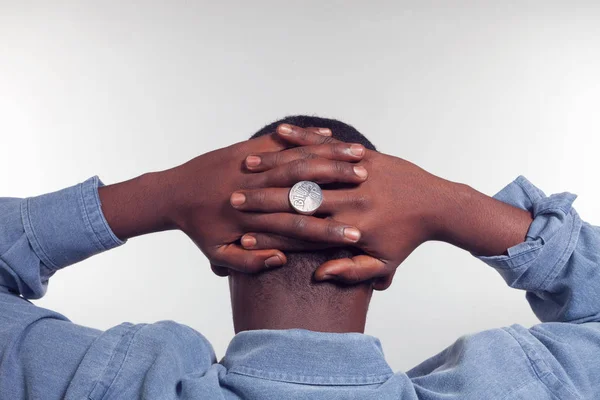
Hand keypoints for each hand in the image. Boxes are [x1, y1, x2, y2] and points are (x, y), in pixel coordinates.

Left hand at [155, 124, 369, 275]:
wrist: (171, 192)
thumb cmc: (197, 227)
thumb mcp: (217, 254)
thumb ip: (248, 263)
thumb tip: (279, 261)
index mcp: (250, 221)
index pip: (297, 227)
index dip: (328, 231)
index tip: (357, 236)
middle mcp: (254, 189)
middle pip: (304, 187)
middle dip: (339, 185)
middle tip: (369, 186)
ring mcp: (251, 165)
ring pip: (297, 159)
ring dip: (330, 158)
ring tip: (359, 159)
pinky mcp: (248, 147)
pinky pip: (282, 140)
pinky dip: (307, 137)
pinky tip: (331, 136)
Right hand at [230, 131, 454, 288]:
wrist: (437, 204)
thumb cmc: (407, 239)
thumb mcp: (384, 264)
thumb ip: (352, 272)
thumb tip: (319, 275)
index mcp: (350, 226)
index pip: (302, 230)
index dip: (271, 233)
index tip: (243, 235)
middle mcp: (350, 198)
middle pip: (298, 198)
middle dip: (262, 199)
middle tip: (234, 198)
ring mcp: (355, 173)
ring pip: (308, 168)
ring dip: (274, 165)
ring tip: (245, 165)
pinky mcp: (363, 155)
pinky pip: (328, 146)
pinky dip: (301, 137)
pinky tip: (277, 132)